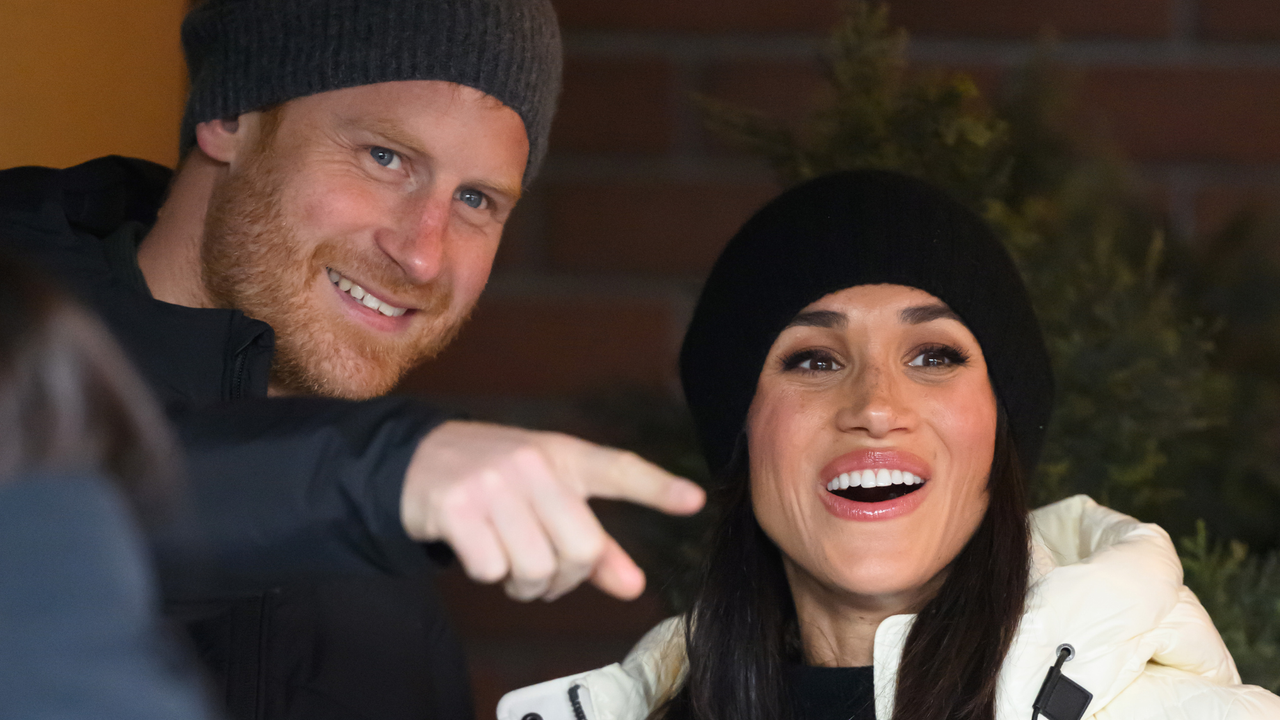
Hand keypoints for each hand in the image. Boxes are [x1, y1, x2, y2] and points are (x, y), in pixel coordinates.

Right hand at [400, 420, 704, 601]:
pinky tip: (479, 551)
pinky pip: (492, 569)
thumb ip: (595, 544)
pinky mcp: (457, 506)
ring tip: (510, 564)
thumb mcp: (548, 498)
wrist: (416, 460)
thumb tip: (634, 587)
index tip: (695, 502)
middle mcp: (533, 464)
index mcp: (564, 456)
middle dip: (565, 578)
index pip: (619, 469)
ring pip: (537, 567)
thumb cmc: (496, 482)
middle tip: (546, 573)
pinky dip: (488, 574)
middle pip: (581, 549)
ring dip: (525, 585)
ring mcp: (494, 483)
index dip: (658, 488)